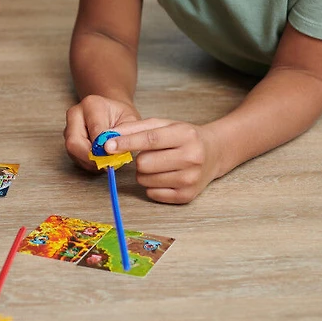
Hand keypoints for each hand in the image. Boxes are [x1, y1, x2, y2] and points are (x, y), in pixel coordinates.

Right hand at [64, 95, 140, 170]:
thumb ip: (124, 135)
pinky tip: (100, 158)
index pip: (95, 130)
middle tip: (108, 163)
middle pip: (74, 142)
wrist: (112, 113)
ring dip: (91, 161)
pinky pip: (75, 156)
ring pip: (73, 151)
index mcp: (91, 104)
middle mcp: (75, 115)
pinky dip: (88, 163)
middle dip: (92, 157)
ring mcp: (69, 127)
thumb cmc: (121, 116)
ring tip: (107, 159)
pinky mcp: (68, 140)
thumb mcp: (131, 121)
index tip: (114, 156)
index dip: (104, 148)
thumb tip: (110, 151)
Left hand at [103, 118, 219, 203]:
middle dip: (139, 160)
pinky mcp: (187, 196)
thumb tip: (108, 136)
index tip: (107, 145)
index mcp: (185, 135)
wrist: (214, 152)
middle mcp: (191, 157)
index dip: (126, 143)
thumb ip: (135, 128)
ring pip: (146, 180)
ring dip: (144, 173)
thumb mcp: (163, 124)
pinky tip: (163, 176)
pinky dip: (151, 186)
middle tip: (148, 156)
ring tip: (157, 165)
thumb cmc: (183, 136)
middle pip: (144, 164)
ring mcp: (191, 179)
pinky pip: (153, 194)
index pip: (150, 140)